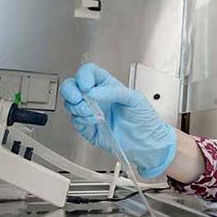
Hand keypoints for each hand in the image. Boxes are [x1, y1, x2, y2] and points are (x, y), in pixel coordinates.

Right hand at [60, 63, 175, 177]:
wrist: (146, 143)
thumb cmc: (145, 119)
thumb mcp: (134, 99)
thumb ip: (113, 92)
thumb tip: (93, 91)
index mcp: (108, 86)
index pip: (88, 73)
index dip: (83, 76)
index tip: (87, 86)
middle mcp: (96, 97)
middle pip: (72, 86)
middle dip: (71, 91)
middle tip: (78, 98)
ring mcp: (90, 112)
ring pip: (70, 104)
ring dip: (78, 107)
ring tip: (92, 113)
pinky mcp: (87, 128)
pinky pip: (74, 120)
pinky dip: (81, 120)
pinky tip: (94, 121)